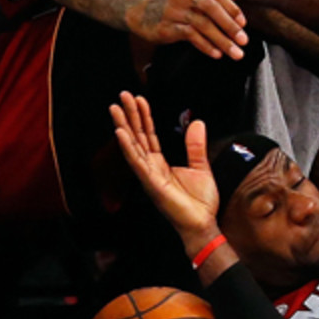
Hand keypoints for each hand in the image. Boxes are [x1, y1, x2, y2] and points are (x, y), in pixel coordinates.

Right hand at [110, 92, 220, 240]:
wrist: (203, 224)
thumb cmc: (199, 202)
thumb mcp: (200, 167)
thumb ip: (195, 145)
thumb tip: (197, 122)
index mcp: (160, 164)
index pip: (148, 135)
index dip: (143, 116)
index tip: (138, 99)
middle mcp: (150, 168)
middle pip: (137, 137)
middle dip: (129, 115)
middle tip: (122, 95)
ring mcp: (149, 176)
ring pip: (133, 147)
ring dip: (123, 127)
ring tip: (115, 109)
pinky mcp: (152, 184)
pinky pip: (138, 163)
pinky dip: (129, 147)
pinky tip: (121, 133)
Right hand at [126, 0, 248, 60]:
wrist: (138, 11)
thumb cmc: (169, 3)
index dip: (232, 9)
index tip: (243, 24)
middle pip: (211, 8)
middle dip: (230, 26)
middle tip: (245, 41)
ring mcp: (174, 11)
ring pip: (203, 24)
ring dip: (222, 40)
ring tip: (236, 53)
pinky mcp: (167, 27)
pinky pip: (190, 36)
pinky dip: (206, 45)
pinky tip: (217, 54)